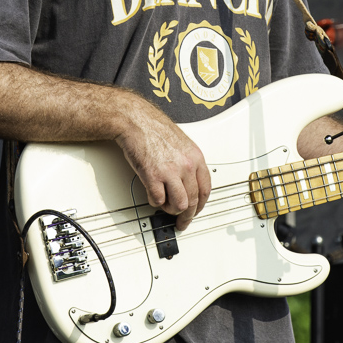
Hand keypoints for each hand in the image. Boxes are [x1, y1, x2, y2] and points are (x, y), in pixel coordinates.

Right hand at [115, 100, 210, 230]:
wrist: (136, 121)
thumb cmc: (154, 129)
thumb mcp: (181, 143)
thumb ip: (187, 162)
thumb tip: (188, 183)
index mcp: (195, 157)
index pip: (206, 189)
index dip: (202, 204)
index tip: (196, 211)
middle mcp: (186, 165)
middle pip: (194, 200)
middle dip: (187, 215)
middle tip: (182, 221)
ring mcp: (170, 172)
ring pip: (180, 205)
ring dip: (172, 210)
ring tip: (165, 206)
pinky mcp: (153, 176)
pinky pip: (158, 200)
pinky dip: (155, 202)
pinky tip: (153, 196)